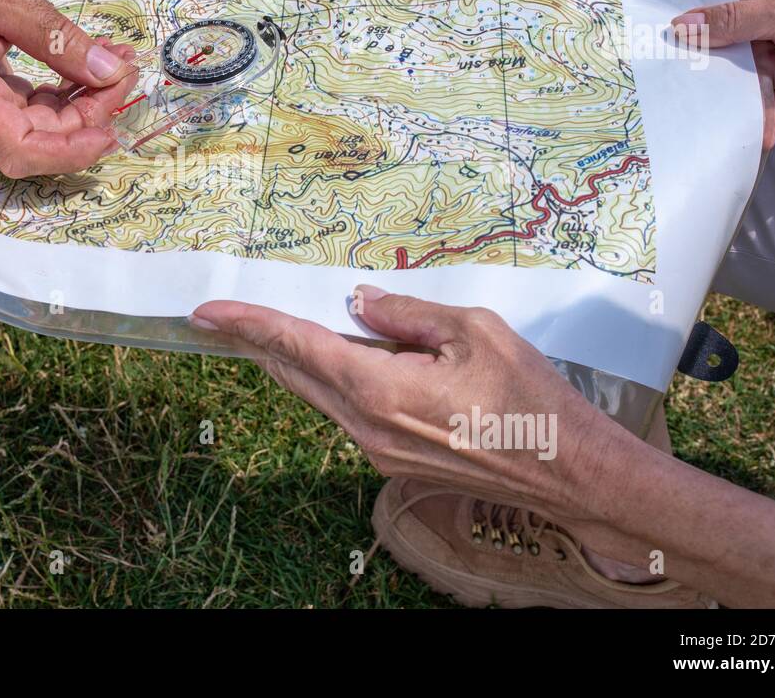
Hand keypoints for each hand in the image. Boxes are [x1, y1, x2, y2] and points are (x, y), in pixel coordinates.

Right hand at [0, 0, 134, 177]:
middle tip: (127, 68)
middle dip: (93, 114)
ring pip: (43, 131)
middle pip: (41, 142)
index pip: (20, 150)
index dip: (71, 151)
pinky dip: (67, 95)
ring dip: (86, 104)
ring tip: (116, 61)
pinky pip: (34, 114)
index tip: (111, 129)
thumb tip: (109, 70)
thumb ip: (55, 35)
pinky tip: (90, 64)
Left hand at [190, 287, 616, 527]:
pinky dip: (331, 381)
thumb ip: (406, 314)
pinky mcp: (392, 462)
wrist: (568, 473)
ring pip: (318, 395)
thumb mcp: (472, 330)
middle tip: (223, 316)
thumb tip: (359, 302)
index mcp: (378, 388)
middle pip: (294, 373)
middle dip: (257, 341)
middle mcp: (364, 426)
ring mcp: (376, 451)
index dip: (247, 323)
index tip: (205, 311)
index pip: (295, 344)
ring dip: (294, 361)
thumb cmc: (529, 397)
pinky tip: (338, 358)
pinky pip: (346, 412)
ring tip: (274, 328)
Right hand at [672, 0, 774, 148]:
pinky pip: (761, 107)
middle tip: (684, 101)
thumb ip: (737, 20)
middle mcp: (758, 29)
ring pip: (736, 87)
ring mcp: (772, 61)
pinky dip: (761, 122)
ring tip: (736, 125)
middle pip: (716, 57)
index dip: (683, 35)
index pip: (707, 15)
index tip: (655, 57)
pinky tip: (764, 133)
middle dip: (704, 80)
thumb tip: (682, 24)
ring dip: (737, 107)